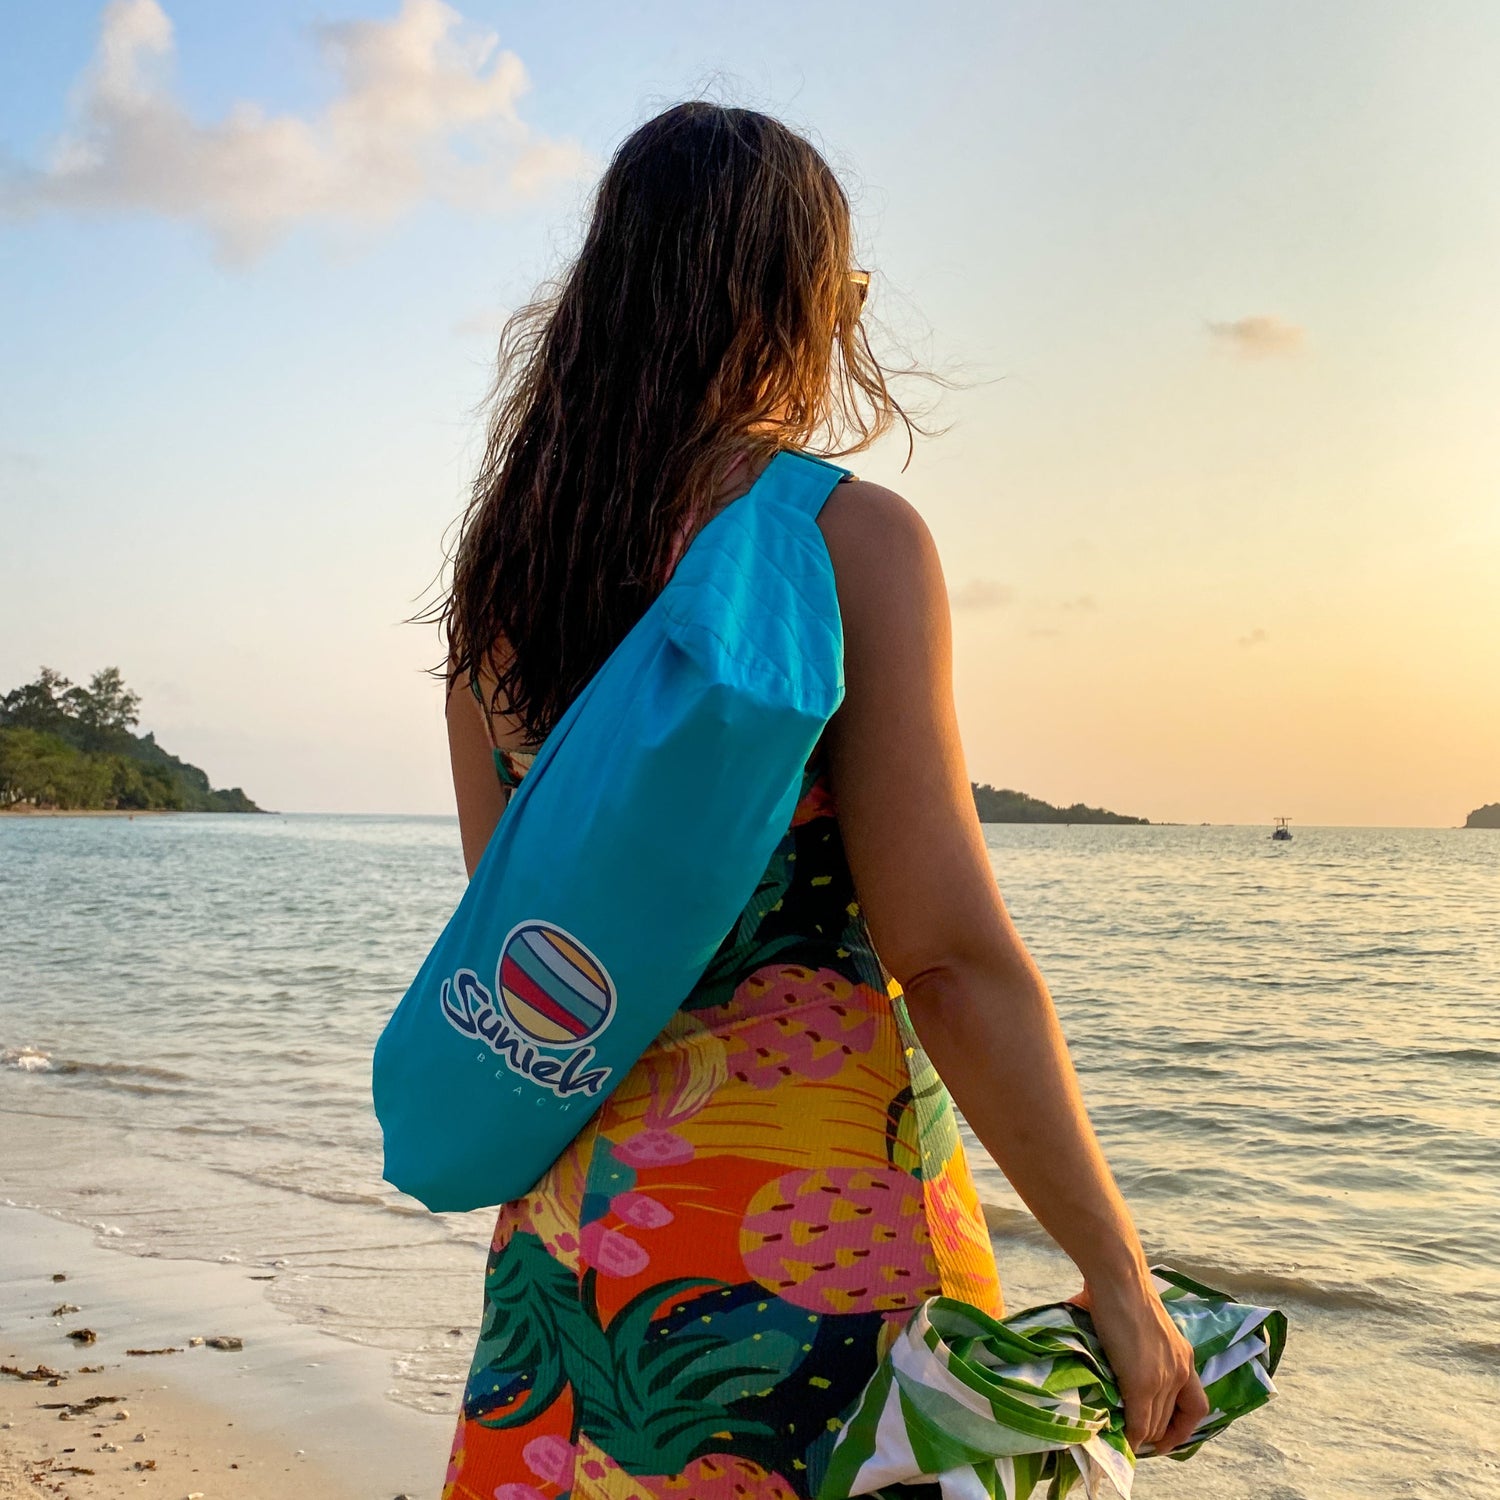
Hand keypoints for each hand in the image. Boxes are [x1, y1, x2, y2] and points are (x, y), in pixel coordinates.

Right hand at [1069, 1273, 1209, 1456]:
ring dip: (1140, 1435)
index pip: (1196, 1406)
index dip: (1182, 1428)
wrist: (1120, 1279)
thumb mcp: (1142, 1322)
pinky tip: (1121, 1438)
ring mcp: (1163, 1378)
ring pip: (1155, 1424)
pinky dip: (1131, 1436)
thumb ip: (1135, 1340)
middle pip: (1171, 1420)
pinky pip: (1140, 1422)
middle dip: (1155, 1435)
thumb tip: (1104, 1338)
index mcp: (1183, 1355)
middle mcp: (1180, 1370)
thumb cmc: (1122, 1288)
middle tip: (1135, 1438)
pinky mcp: (1142, 1383)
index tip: (1165, 1437)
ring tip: (1124, 1438)